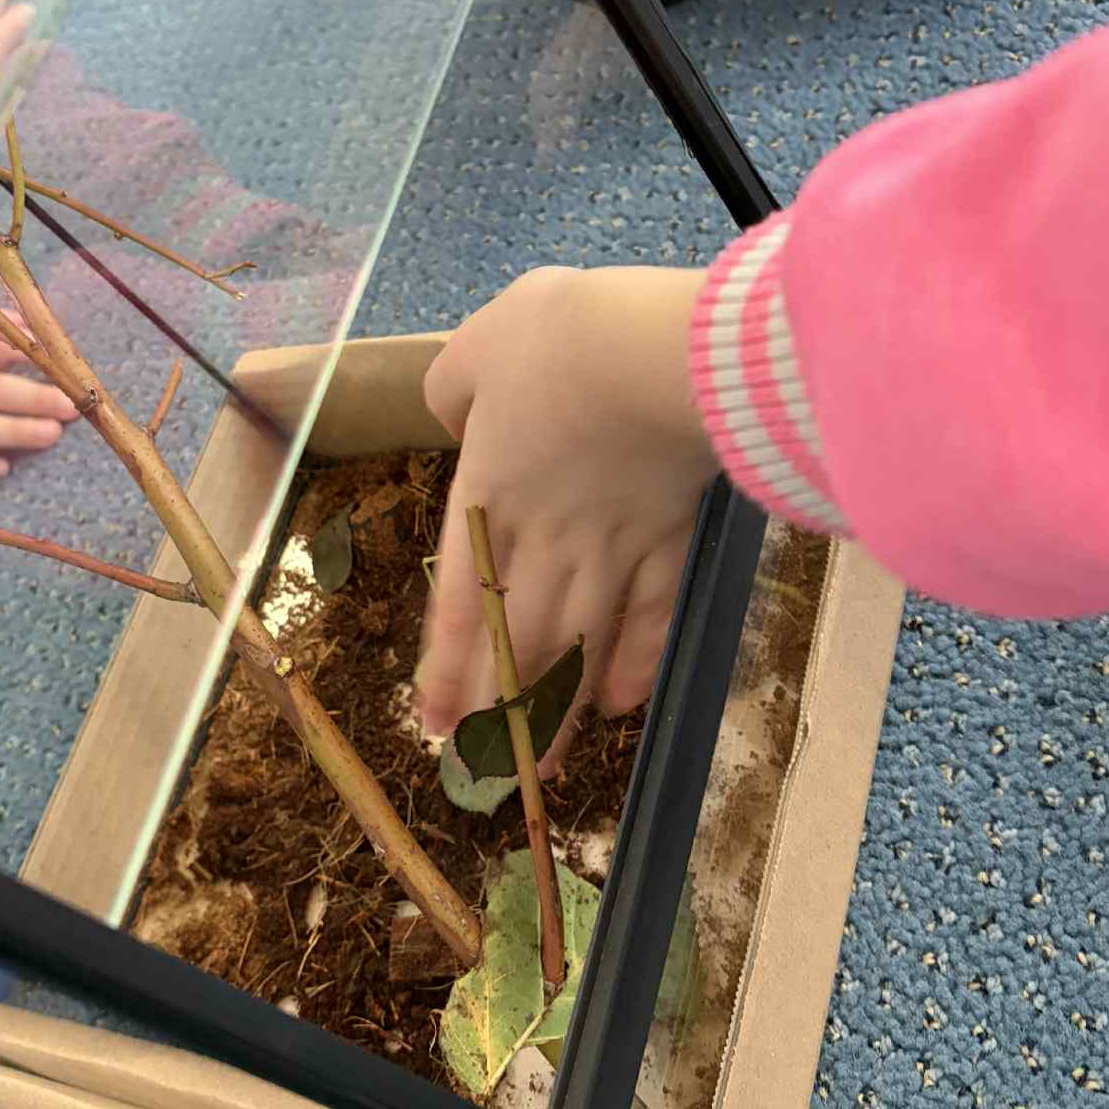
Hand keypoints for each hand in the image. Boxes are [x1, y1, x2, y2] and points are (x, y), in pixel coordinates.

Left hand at [416, 267, 716, 763]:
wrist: (657, 350)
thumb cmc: (560, 338)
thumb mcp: (473, 347)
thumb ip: (453, 388)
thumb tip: (459, 415)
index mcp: (489, 494)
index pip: (461, 600)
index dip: (448, 667)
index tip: (437, 723)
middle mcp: (548, 536)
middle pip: (519, 641)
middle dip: (500, 711)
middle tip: (488, 770)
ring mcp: (614, 543)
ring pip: (579, 645)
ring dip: (559, 710)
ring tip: (546, 766)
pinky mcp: (672, 534)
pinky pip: (651, 613)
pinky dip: (634, 662)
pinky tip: (621, 703)